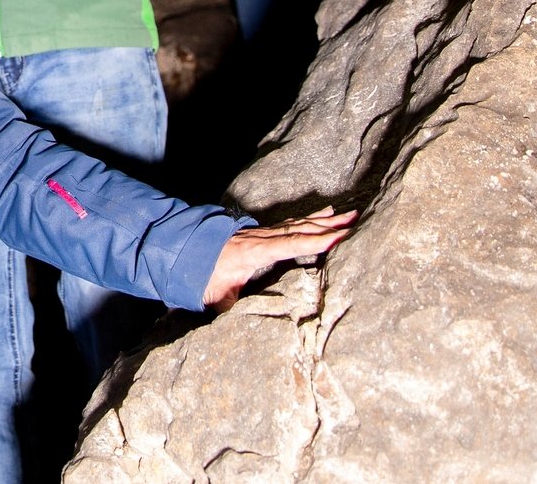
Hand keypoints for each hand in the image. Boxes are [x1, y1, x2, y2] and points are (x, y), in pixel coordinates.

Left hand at [202, 207, 356, 308]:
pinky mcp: (261, 234)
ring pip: (296, 224)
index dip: (314, 241)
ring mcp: (261, 233)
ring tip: (345, 213)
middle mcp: (261, 238)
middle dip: (328, 225)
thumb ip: (236, 307)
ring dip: (322, 220)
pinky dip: (308, 220)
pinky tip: (321, 214)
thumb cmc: (200, 277)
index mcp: (254, 252)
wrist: (182, 250)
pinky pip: (289, 224)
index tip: (338, 236)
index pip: (289, 244)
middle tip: (354, 218)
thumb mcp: (217, 297)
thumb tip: (250, 322)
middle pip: (299, 229)